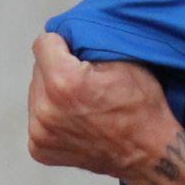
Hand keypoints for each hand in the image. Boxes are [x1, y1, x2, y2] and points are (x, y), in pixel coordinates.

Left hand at [26, 34, 176, 180]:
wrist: (149, 153)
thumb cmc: (142, 107)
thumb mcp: (125, 60)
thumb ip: (89, 40)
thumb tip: (66, 31)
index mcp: (63, 82)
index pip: (43, 42)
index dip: (65, 44)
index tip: (81, 54)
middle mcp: (45, 108)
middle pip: (38, 68)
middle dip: (58, 68)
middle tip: (88, 82)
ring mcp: (39, 132)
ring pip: (36, 92)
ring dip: (54, 92)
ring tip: (83, 102)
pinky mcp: (39, 148)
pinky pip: (37, 117)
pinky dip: (53, 115)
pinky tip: (77, 119)